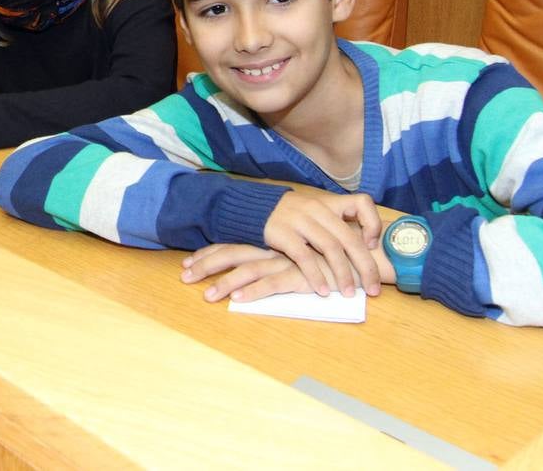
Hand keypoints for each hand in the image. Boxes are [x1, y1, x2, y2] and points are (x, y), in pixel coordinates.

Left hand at [183, 243, 314, 301]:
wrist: (359, 255)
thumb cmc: (326, 258)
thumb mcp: (294, 256)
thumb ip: (275, 260)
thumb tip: (250, 270)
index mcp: (268, 242)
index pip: (231, 245)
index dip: (208, 254)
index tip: (187, 263)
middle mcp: (272, 249)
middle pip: (231, 254)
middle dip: (205, 265)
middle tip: (183, 277)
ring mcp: (285, 261)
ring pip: (247, 270)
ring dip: (225, 283)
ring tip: (207, 296)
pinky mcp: (299, 275)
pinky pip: (272, 284)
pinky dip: (253, 292)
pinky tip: (238, 300)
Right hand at [262, 191, 382, 296]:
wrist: (255, 208)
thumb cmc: (294, 216)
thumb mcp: (317, 211)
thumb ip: (338, 224)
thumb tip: (368, 248)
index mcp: (330, 203)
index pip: (362, 203)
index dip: (373, 224)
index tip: (372, 245)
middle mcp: (318, 209)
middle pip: (350, 238)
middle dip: (366, 266)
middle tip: (373, 289)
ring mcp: (300, 220)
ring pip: (330, 248)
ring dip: (343, 274)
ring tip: (349, 293)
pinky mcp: (282, 233)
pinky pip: (304, 257)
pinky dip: (316, 276)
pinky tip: (323, 290)